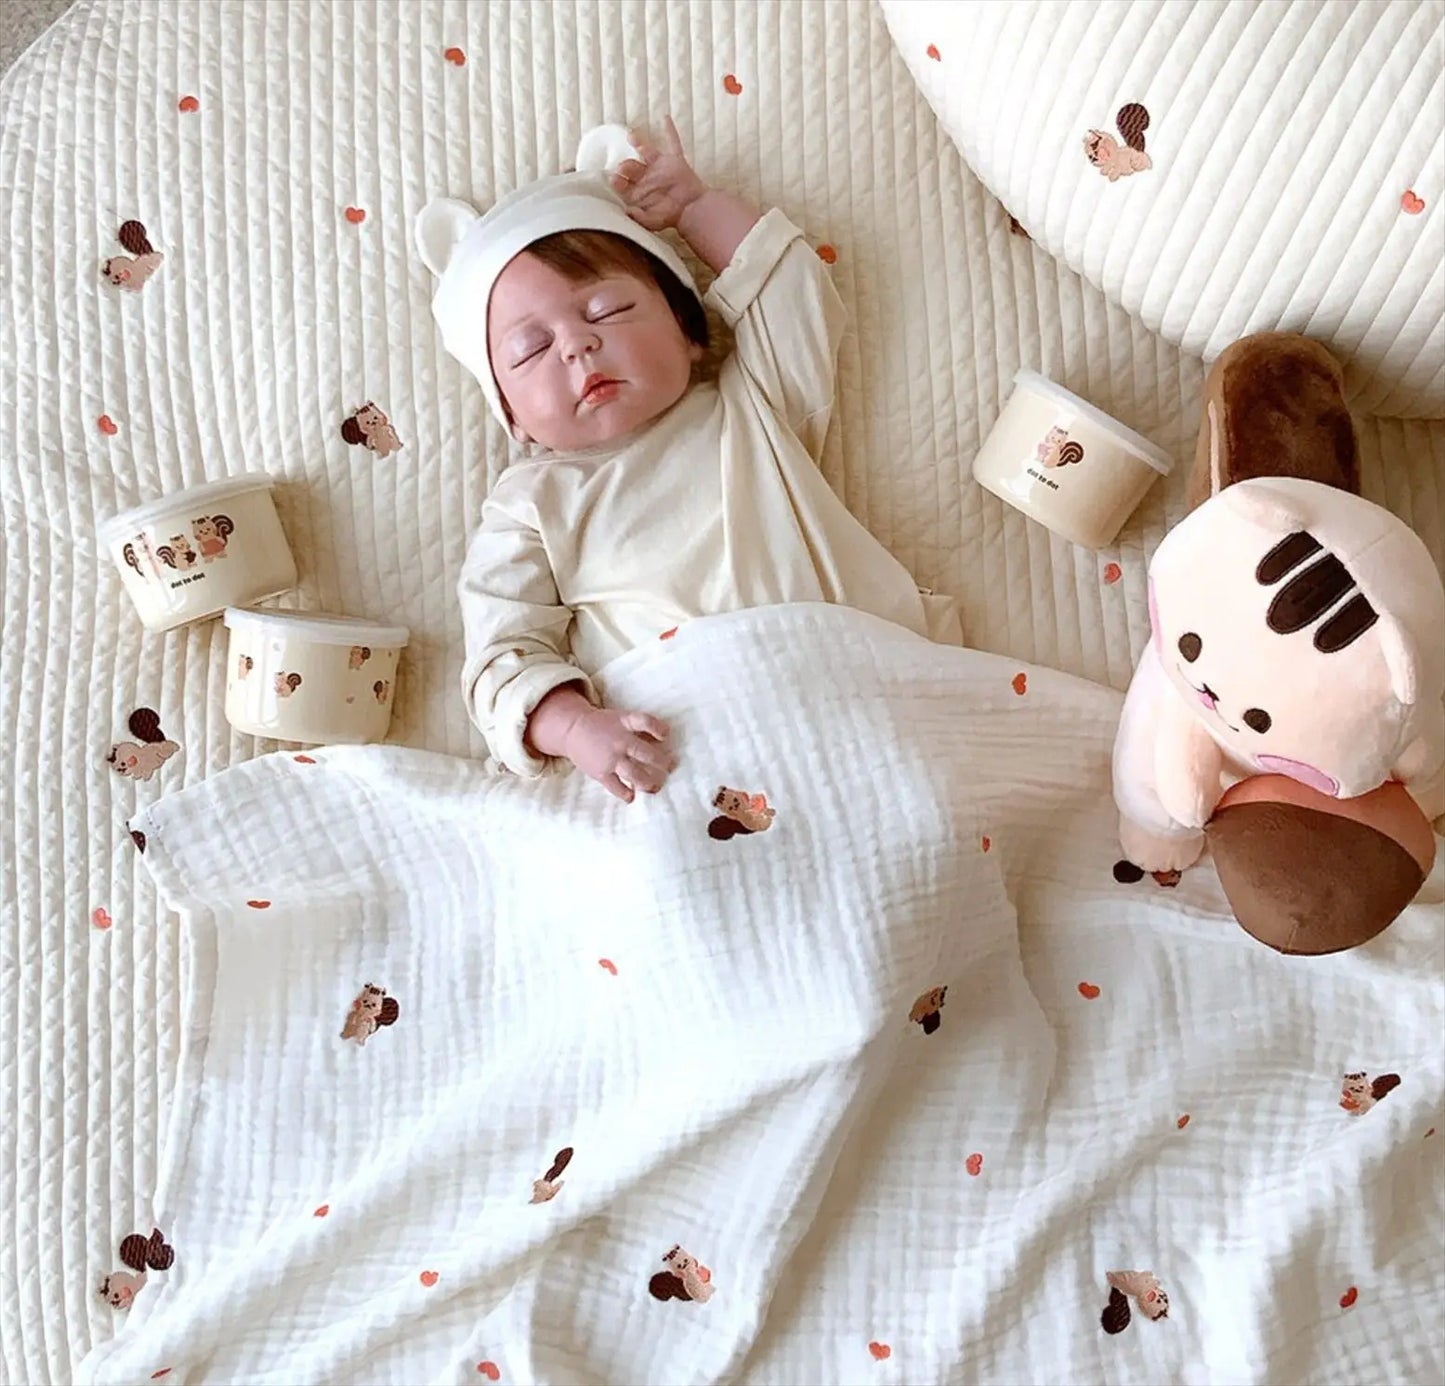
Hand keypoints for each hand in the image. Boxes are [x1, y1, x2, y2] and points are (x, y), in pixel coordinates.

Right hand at [559, 705, 676, 802]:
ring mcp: (610, 758)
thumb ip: (640, 727)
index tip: (666, 736)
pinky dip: (625, 793)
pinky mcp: (601, 773)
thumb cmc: (603, 725)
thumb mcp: (621, 718)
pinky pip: (616, 787)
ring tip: (656, 787)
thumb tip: (665, 739)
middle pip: (645, 753)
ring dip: (648, 783)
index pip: (645, 722)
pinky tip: (632, 797)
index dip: (659, 729)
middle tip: (671, 767)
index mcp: (625, 724)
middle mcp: (619, 741)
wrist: (572, 730)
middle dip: (662, 762)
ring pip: (634, 774)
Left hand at [610, 116, 705, 232]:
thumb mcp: (652, 222)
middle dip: (625, 166)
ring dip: (638, 142)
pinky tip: (664, 118)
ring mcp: (659, 167)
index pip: (623, 183)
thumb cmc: (671, 217)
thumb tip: (627, 212)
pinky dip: (669, 130)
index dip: (617, 180)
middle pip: (631, 166)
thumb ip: (639, 218)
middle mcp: (646, 176)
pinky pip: (672, 142)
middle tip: (622, 167)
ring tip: (631, 136)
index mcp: (638, 191)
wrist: (692, 210)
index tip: (614, 179)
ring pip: (645, 151)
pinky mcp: (674, 161)